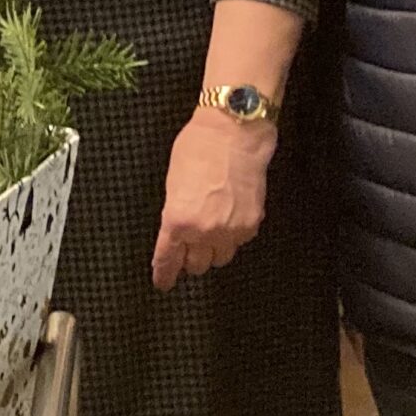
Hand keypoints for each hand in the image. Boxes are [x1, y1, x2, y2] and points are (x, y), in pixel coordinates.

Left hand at [151, 105, 272, 291]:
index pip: (168, 259)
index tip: (163, 283)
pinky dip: (233, 236)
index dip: (164, 274)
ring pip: (220, 258)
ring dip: (213, 250)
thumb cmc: (198, 148)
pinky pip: (239, 242)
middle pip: (196, 265)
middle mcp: (204, 231)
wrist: (235, 132)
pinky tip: (229, 218)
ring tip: (211, 232)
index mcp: (177, 220)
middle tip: (189, 248)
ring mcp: (231, 230)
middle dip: (190, 259)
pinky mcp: (251, 224)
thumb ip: (174, 212)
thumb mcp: (172, 182)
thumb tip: (176, 229)